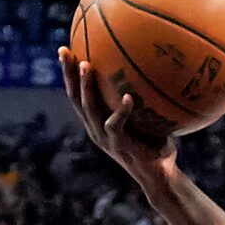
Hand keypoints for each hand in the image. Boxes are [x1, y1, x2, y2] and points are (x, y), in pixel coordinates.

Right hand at [60, 47, 182, 198]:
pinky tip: (128, 97)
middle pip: (74, 97)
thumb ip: (144, 95)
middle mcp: (95, 128)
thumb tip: (156, 64)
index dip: (69, 73)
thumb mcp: (147, 116)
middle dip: (68, 73)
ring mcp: (105, 138)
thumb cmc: (156, 143)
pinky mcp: (119, 145)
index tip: (65, 49)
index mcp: (97, 120)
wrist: (160, 175)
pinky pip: (116, 125)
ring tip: (86, 65)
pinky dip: (122, 110)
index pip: (77, 93)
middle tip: (64, 51)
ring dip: (86, 86)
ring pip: (89, 108)